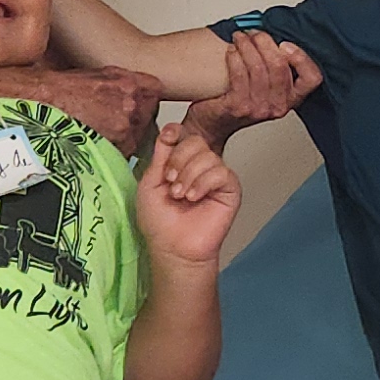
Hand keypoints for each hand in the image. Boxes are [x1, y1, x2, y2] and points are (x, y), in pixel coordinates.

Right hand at [42, 65, 164, 158]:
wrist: (42, 101)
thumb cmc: (66, 88)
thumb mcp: (101, 73)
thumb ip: (126, 81)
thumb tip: (141, 88)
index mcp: (130, 84)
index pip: (155, 91)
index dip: (147, 98)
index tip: (141, 102)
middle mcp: (131, 105)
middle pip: (149, 115)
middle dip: (138, 118)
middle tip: (119, 119)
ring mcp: (124, 128)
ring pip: (138, 134)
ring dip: (127, 135)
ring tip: (106, 131)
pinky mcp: (113, 146)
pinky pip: (125, 150)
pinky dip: (116, 148)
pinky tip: (100, 140)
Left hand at [134, 124, 243, 268]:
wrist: (173, 248)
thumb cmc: (160, 223)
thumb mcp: (149, 184)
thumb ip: (160, 157)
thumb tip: (169, 131)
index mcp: (180, 163)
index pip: (183, 135)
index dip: (176, 133)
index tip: (168, 138)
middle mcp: (199, 167)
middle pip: (195, 141)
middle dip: (179, 159)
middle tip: (170, 182)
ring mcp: (215, 177)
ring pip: (208, 156)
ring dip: (189, 176)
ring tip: (181, 196)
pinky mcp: (230, 189)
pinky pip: (221, 172)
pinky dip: (203, 183)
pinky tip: (194, 198)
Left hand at [185, 29, 317, 147]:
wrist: (212, 125)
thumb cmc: (238, 102)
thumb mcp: (266, 88)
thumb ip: (276, 67)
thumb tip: (274, 34)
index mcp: (292, 99)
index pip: (312, 78)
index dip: (301, 58)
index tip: (284, 44)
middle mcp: (278, 106)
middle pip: (279, 66)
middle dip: (265, 42)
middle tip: (254, 33)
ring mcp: (258, 108)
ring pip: (258, 67)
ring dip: (247, 46)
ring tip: (239, 38)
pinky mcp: (238, 107)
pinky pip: (239, 74)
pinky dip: (234, 57)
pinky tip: (231, 51)